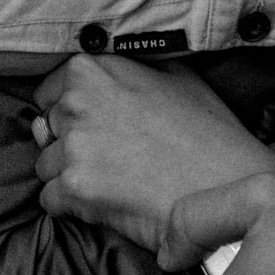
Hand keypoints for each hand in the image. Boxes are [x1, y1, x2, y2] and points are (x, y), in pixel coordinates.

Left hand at [32, 56, 274, 252]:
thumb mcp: (176, 76)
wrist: (229, 189)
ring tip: (112, 182)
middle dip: (70, 145)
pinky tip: (106, 204)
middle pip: (47, 130)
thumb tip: (102, 70)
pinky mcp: (75, 189)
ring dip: (70, 177)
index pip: (48, 92)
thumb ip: (129, 67)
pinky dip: (71, 207)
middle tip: (110, 158)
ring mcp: (74, 146)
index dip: (71, 113)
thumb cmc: (208, 133)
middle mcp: (76, 102)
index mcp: (93, 69)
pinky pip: (49, 201)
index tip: (96, 127)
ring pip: (45, 166)